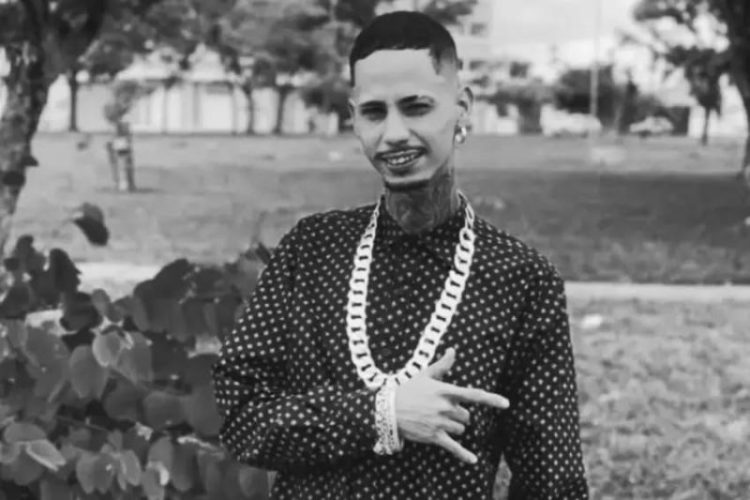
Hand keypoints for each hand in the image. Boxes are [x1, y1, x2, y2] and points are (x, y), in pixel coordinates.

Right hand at [393, 348, 509, 463]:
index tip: (506, 404)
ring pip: (461, 429)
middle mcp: (445, 407)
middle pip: (466, 416)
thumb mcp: (425, 375)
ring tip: (436, 421)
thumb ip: (442, 365)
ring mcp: (440, 423)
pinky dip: (464, 454)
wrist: (389, 409)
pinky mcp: (434, 436)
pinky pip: (453, 447)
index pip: (473, 394)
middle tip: (441, 411)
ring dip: (454, 427)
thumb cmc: (408, 390)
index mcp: (445, 391)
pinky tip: (473, 461)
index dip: (491, 399)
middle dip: (459, 415)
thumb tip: (453, 350)